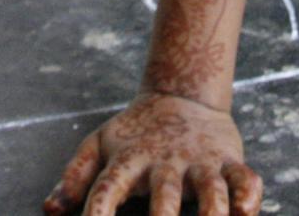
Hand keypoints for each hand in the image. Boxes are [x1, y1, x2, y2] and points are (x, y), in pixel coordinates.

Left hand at [44, 92, 262, 215]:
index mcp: (129, 160)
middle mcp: (165, 162)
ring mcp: (199, 160)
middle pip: (165, 195)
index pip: (107, 189)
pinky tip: (245, 212)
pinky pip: (244, 177)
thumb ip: (75, 177)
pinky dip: (248, 194)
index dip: (98, 214)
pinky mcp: (228, 159)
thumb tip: (49, 210)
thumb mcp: (100, 146)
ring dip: (212, 212)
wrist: (181, 94)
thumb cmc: (135, 134)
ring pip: (211, 190)